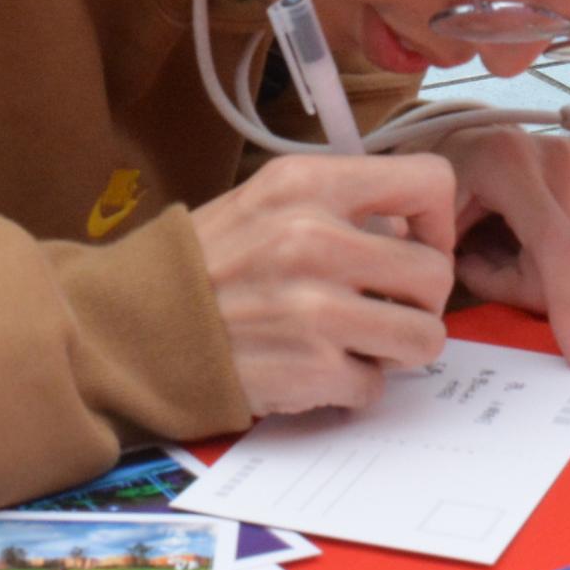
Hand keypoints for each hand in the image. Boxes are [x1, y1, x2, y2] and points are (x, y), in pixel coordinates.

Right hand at [193, 153, 455, 416]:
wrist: (131, 329)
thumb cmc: (205, 267)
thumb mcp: (267, 203)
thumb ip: (338, 206)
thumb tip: (412, 234)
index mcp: (307, 186)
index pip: (428, 183)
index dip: (438, 222)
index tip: (416, 246)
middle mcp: (315, 239)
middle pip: (437, 273)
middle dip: (419, 300)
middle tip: (384, 308)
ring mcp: (315, 308)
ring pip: (425, 336)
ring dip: (397, 348)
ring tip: (358, 343)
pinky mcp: (309, 369)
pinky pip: (375, 386)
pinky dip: (351, 386)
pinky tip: (314, 369)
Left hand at [424, 125, 569, 365]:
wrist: (467, 144)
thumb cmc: (441, 186)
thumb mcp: (424, 219)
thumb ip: (433, 257)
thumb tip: (440, 309)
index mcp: (510, 158)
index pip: (555, 244)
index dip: (566, 303)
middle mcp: (566, 152)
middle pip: (568, 265)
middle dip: (521, 281)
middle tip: (479, 254)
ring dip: (540, 269)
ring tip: (502, 236)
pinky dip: (564, 255)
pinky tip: (534, 230)